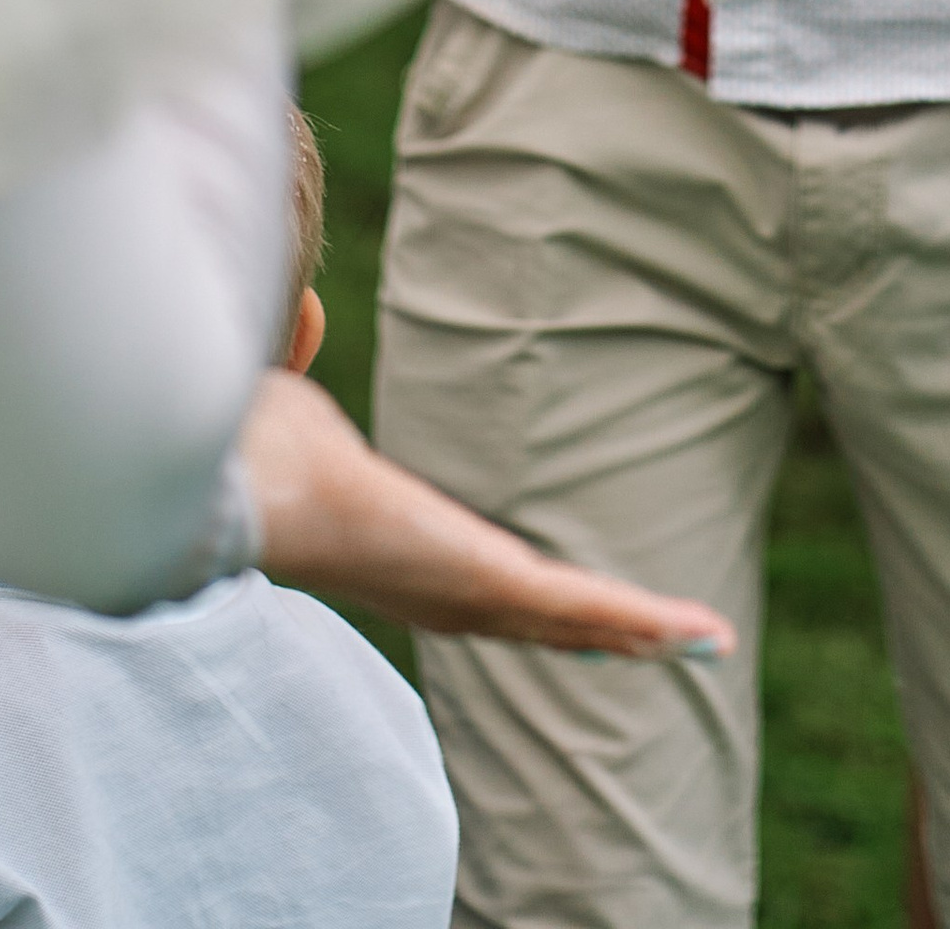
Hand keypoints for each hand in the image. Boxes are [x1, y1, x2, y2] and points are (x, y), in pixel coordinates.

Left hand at [242, 375, 734, 657]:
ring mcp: (469, 593)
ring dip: (640, 629)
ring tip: (701, 638)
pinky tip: (693, 631)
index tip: (581, 611)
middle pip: (544, 621)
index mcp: (405, 553)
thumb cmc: (257, 445)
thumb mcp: (301, 397)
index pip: (487, 582)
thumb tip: (303, 310)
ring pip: (572, 620)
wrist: (248, 479)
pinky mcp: (489, 581)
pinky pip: (579, 606)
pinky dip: (641, 620)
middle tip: (675, 639)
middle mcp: (440, 589)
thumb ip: (307, 361)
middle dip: (610, 630)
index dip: (538, 596)